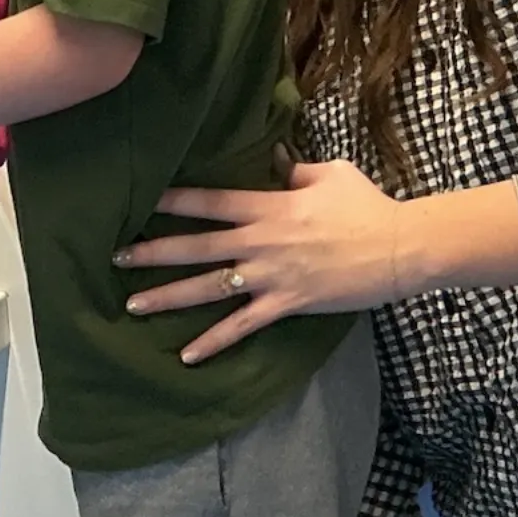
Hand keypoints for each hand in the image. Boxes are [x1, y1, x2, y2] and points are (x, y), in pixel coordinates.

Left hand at [114, 159, 419, 364]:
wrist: (402, 248)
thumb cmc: (368, 206)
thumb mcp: (331, 174)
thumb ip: (296, 170)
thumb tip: (275, 160)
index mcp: (269, 206)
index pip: (210, 200)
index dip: (172, 199)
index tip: (139, 200)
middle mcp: (261, 241)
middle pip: (196, 246)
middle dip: (153, 252)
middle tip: (115, 258)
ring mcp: (271, 275)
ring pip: (209, 287)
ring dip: (168, 296)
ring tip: (133, 304)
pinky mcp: (287, 304)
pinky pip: (242, 326)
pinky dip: (213, 342)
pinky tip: (186, 356)